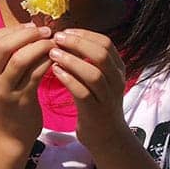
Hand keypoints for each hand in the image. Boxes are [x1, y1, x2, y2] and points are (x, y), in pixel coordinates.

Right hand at [0, 23, 54, 145]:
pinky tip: (56, 59)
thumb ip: (8, 55)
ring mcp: (3, 90)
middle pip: (5, 46)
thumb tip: (32, 28)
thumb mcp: (0, 76)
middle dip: (28, 34)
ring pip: (20, 59)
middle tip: (47, 32)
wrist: (10, 132)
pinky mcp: (21, 100)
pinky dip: (47, 62)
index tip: (33, 26)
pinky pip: (35, 74)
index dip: (14, 28)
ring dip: (40, 47)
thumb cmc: (9, 99)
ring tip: (54, 43)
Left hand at [49, 29, 133, 150]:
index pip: (105, 43)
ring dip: (71, 61)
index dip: (84, 34)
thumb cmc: (96, 102)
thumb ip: (87, 60)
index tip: (64, 31)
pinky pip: (83, 93)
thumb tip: (65, 38)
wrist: (107, 137)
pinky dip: (69, 80)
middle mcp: (116, 81)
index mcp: (117, 69)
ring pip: (94, 74)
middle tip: (56, 39)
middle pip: (101, 54)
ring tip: (52, 54)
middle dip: (77, 43)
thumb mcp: (97, 79)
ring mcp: (108, 97)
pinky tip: (55, 72)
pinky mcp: (96, 112)